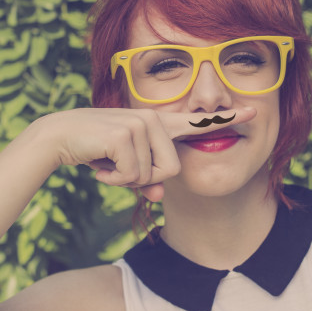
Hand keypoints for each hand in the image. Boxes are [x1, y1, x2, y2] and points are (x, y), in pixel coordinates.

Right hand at [44, 107, 256, 201]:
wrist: (59, 136)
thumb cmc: (94, 150)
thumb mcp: (124, 169)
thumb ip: (145, 181)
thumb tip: (158, 197)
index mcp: (157, 124)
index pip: (197, 122)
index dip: (226, 119)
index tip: (253, 112)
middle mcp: (154, 119)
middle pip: (172, 171)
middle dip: (143, 181)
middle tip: (118, 168)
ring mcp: (142, 123)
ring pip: (152, 176)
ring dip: (126, 180)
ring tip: (107, 162)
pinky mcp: (127, 133)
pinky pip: (133, 176)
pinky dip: (114, 179)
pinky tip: (100, 164)